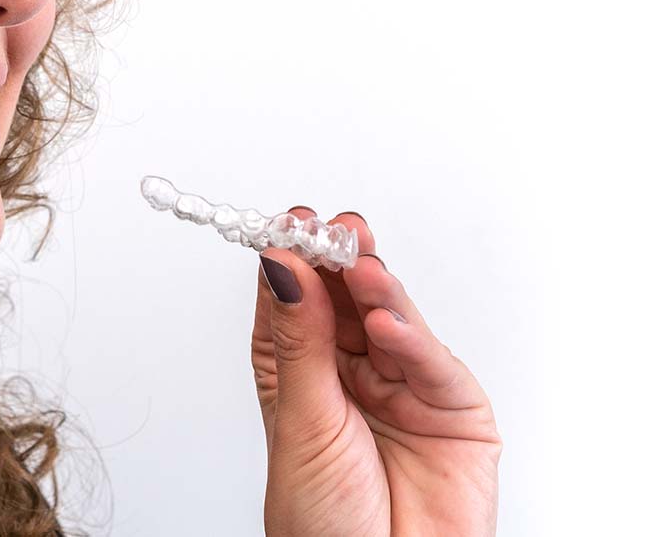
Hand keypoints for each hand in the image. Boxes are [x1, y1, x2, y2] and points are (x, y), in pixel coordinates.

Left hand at [250, 208, 500, 535]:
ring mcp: (403, 387)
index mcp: (300, 372)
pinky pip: (432, 365)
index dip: (292, 261)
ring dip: (375, 288)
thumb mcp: (300, 423)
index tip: (286, 225)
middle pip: (347, 300)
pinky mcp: (454, 410)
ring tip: (357, 261)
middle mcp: (351, 372)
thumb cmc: (322, 522)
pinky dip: (411, 341)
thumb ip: (299, 342)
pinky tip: (385, 322)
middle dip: (339, 261)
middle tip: (331, 228)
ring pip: (392, 320)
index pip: (295, 301)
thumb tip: (279, 266)